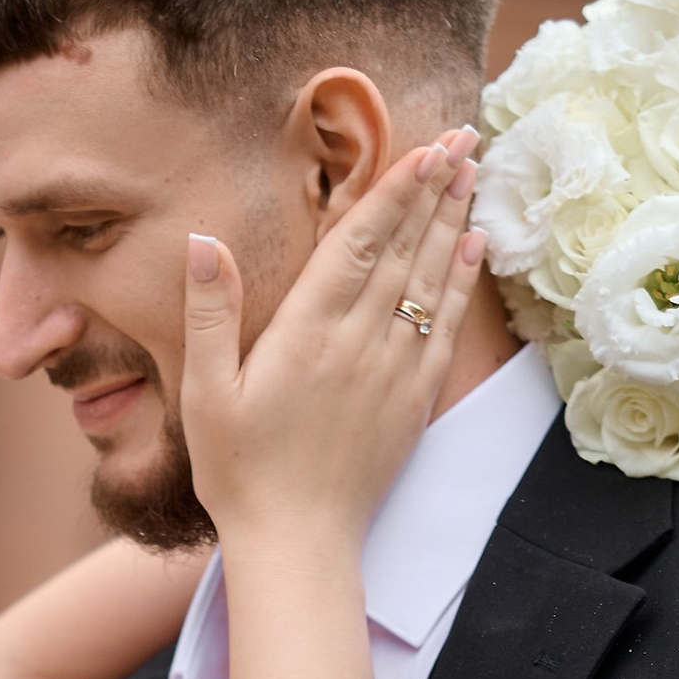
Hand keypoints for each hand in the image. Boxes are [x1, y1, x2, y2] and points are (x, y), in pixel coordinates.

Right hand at [177, 131, 484, 554]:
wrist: (296, 544)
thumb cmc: (239, 472)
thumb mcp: (205, 393)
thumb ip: (210, 314)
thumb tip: (204, 241)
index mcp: (306, 334)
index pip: (359, 242)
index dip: (395, 189)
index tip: (426, 145)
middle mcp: (358, 344)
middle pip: (405, 249)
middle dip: (435, 188)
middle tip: (465, 134)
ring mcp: (392, 372)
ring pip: (430, 280)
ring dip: (454, 221)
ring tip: (474, 171)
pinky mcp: (412, 401)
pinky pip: (445, 327)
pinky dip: (462, 281)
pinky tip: (475, 245)